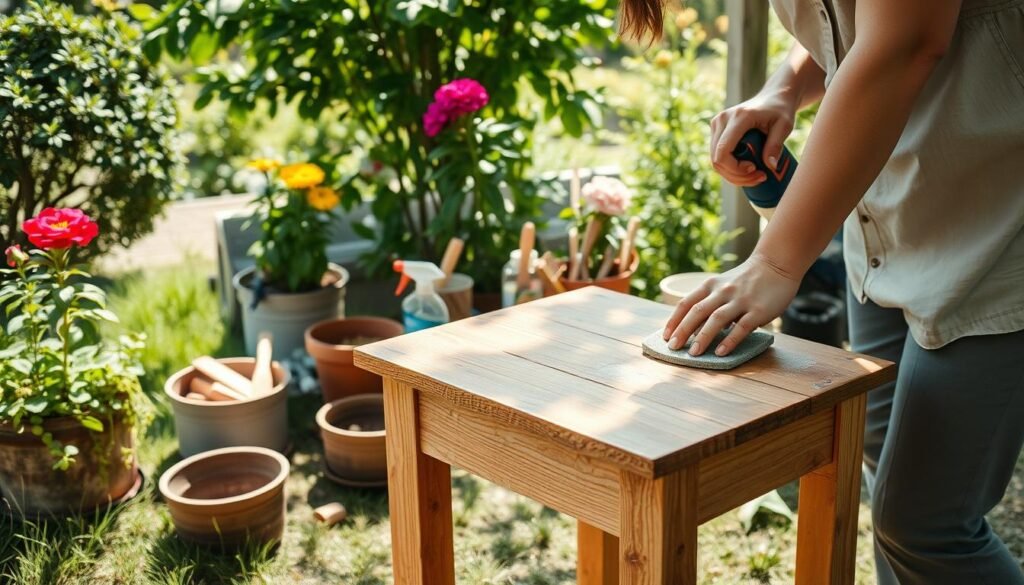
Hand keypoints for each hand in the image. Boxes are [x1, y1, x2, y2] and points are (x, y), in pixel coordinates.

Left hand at [662, 253, 800, 355]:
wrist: (776, 265)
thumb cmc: (746, 280)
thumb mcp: (723, 286)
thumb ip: (711, 304)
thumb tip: (695, 331)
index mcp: (710, 285)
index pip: (686, 303)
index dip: (674, 320)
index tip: (666, 337)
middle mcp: (722, 291)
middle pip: (697, 311)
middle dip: (682, 331)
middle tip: (673, 348)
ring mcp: (740, 300)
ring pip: (716, 319)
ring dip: (703, 337)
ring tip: (693, 353)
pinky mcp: (758, 310)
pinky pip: (741, 327)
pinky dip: (730, 340)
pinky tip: (721, 353)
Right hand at [710, 90, 797, 186]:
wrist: (773, 97)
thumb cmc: (781, 110)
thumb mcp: (785, 126)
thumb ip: (776, 145)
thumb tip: (770, 167)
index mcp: (738, 117)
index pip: (723, 151)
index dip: (735, 168)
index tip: (755, 168)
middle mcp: (722, 120)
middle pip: (717, 160)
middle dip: (736, 176)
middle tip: (759, 177)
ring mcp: (716, 125)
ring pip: (715, 161)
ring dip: (733, 175)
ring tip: (755, 175)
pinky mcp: (717, 130)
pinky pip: (717, 156)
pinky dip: (730, 168)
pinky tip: (746, 170)